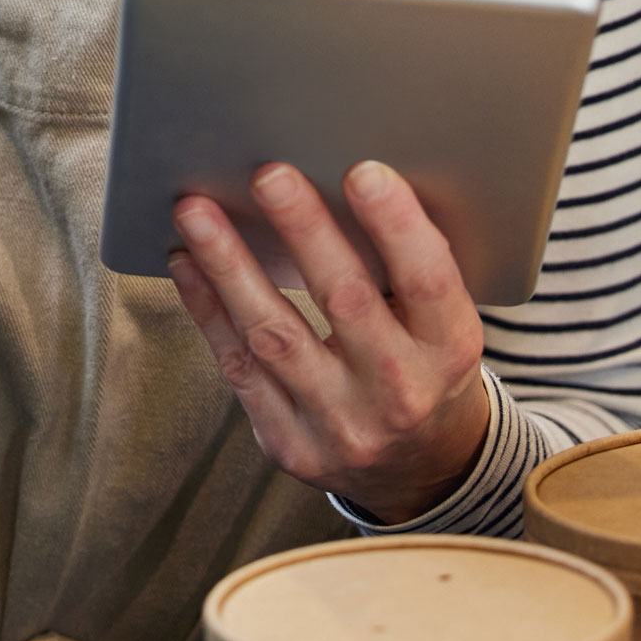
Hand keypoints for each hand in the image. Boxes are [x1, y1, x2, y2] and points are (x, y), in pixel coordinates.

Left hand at [167, 160, 492, 523]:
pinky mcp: (290, 446)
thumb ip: (406, 268)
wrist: (420, 469)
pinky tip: (188, 263)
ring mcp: (341, 427)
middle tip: (267, 174)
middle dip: (303, 231)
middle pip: (345, 301)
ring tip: (195, 212)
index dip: (396, 225)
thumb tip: (337, 175)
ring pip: (275, 336)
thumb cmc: (424, 365)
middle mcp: (401, 394)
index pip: (427, 281)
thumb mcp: (443, 323)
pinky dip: (209, 311)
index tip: (362, 171)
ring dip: (229, 267)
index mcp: (452, 351)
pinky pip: (239, 369)